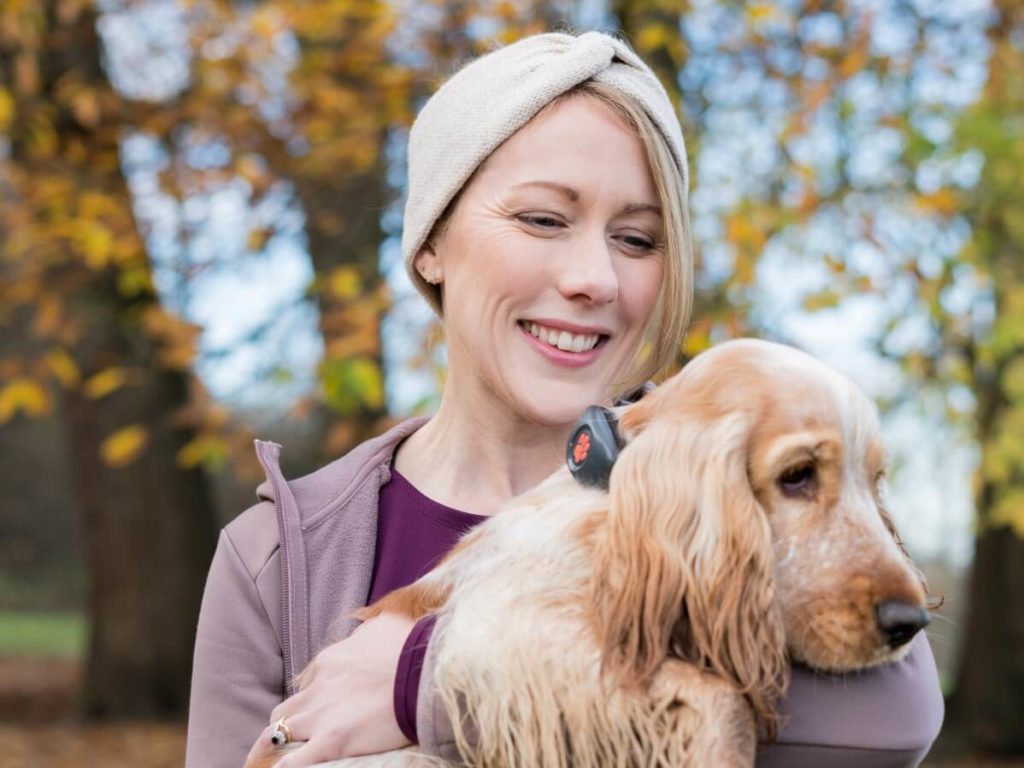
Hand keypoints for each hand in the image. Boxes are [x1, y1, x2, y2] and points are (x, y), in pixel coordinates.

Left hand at [246, 612, 415, 767]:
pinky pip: (293, 762)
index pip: (307, 684)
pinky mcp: (332, 740)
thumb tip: (376, 626)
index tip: (321, 710)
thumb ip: (372, 629)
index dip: (312, 700)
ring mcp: (321, 715)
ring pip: (278, 733)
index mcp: (329, 661)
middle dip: (286, 725)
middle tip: (296, 738)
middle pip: (285, 710)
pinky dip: (286, 767)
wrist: (422, 669)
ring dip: (276, 747)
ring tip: (272, 761)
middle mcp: (318, 686)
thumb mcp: (386, 624)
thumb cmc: (411, 646)